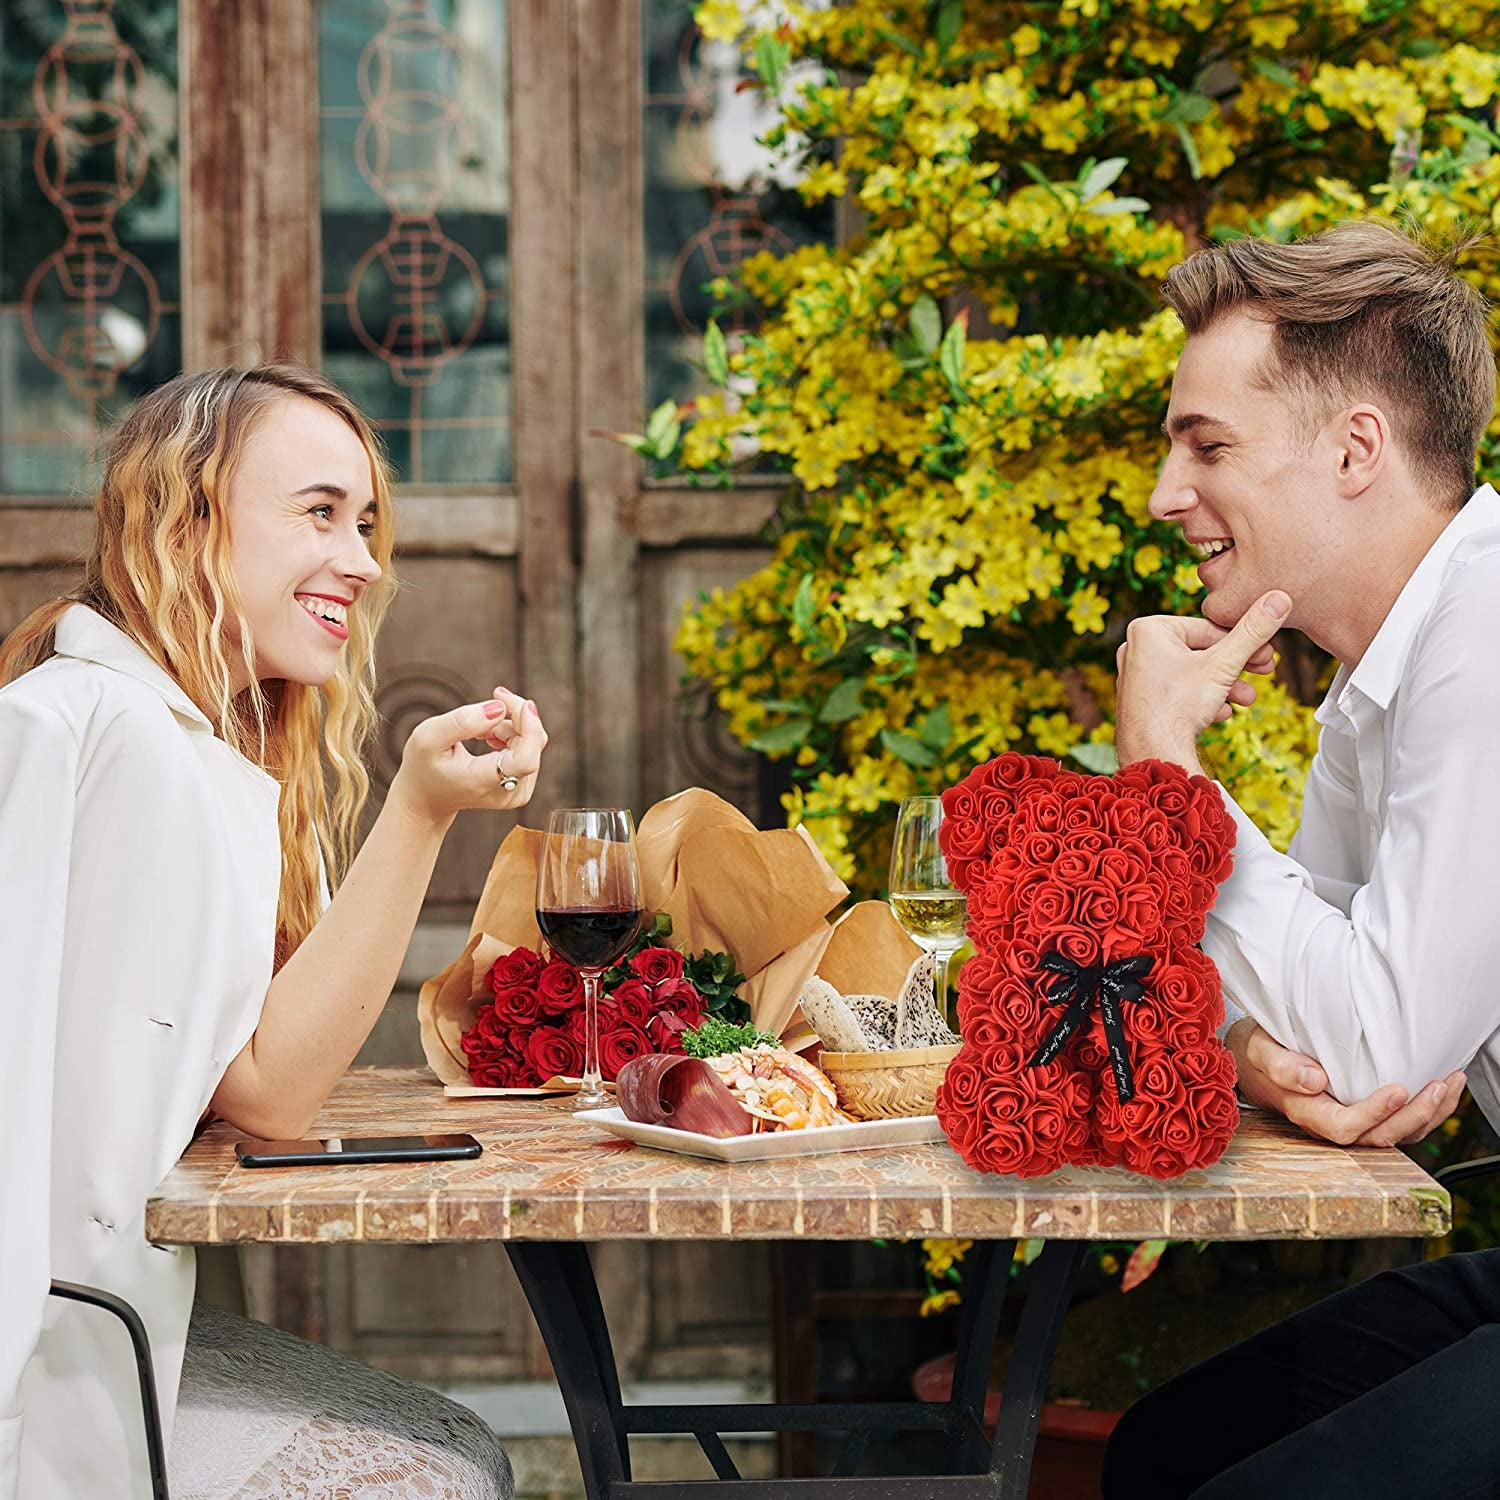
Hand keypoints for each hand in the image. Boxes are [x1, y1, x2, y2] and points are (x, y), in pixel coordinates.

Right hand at [389, 685, 547, 827]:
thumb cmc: (424, 765)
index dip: (530, 728)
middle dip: (517, 713)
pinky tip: (489, 737)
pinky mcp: (522, 786)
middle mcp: (508, 792)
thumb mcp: (428, 738)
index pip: (524, 760)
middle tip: (496, 694)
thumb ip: (463, 721)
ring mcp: (518, 792)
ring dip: (510, 725)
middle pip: (533, 744)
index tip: (523, 704)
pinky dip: (513, 734)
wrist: (428, 797)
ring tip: (480, 730)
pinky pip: (530, 749)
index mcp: (483, 783)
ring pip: (533, 743)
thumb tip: (499, 708)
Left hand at [1114, 590, 1288, 769]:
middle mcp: (1136, 648)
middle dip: (1236, 666)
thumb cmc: (1179, 706)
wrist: (1152, 753)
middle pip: (1201, 652)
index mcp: (1149, 629)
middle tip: (1265, 672)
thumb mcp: (1224, 664)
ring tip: (1246, 699)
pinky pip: (1178, 692)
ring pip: (1192, 674)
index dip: (1243, 643)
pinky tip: (1220, 713)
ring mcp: (1136, 675)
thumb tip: (1278, 599)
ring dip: (1224, 685)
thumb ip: (1253, 631)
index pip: (1208, 629)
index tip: (1268, 655)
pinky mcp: (1141, 699)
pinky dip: (1202, 700)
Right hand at [1227, 1018, 1465, 1146]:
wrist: (1256, 1061)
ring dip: (1430, 1115)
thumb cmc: (1259, 1053)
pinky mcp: (1365, 1115)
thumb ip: (1281, 1066)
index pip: (1345, 1127)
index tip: (1398, 1089)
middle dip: (1414, 1116)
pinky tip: (1444, 1088)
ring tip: (1451, 1084)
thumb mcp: (1260, 1051)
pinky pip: (1401, 1124)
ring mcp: (1350, 1123)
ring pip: (1396, 1135)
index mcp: (1307, 1112)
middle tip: (1438, 1086)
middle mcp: (1331, 1125)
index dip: (1374, 1114)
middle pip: (1379, 1137)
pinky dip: (1428, 1111)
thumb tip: (1314, 1080)